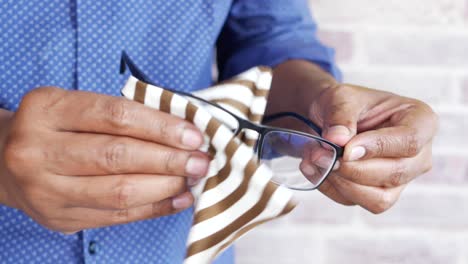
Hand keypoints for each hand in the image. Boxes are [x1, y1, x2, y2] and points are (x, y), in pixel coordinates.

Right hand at [0, 87, 209, 232]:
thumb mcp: (74, 106)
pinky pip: (117, 215)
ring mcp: (46, 189)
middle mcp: (39, 150)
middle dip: (169, 159)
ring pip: (119, 190)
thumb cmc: (53, 128)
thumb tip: (180, 132)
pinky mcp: (60, 219)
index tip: (193, 134)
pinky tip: (178, 198)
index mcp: (47, 109)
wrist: (5, 164)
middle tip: (200, 160)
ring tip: (193, 178)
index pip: (115, 115)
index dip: (160, 126)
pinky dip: (154, 207)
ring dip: (166, 185)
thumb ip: (121, 115)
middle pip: (118, 155)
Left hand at [305, 83, 437, 212]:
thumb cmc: (344, 104)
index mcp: (420, 121)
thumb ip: (340, 115)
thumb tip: (337, 140)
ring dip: (341, 182)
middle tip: (320, 153)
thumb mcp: (340, 97)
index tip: (347, 148)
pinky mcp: (378, 195)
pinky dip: (331, 188)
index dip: (377, 147)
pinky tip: (317, 169)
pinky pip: (356, 202)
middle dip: (352, 168)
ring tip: (316, 159)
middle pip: (394, 173)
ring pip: (378, 198)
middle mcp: (418, 156)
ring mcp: (401, 180)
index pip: (410, 142)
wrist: (328, 118)